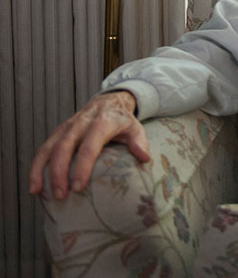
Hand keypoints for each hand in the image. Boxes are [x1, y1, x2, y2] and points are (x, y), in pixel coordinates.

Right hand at [28, 90, 149, 199]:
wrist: (108, 101)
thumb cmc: (122, 120)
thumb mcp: (135, 128)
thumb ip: (139, 142)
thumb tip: (144, 158)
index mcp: (102, 122)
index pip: (90, 146)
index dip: (83, 167)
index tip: (78, 188)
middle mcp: (81, 123)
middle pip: (64, 147)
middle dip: (59, 172)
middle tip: (60, 195)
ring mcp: (67, 127)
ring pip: (49, 147)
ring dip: (41, 170)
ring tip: (38, 192)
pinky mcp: (57, 131)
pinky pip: (43, 149)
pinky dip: (36, 166)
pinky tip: (34, 185)